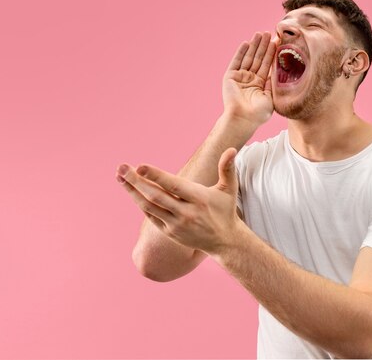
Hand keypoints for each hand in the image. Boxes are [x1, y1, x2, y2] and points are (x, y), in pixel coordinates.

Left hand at [116, 148, 241, 254]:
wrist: (224, 241)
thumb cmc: (225, 210)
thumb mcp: (229, 189)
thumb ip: (228, 168)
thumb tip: (232, 149)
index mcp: (199, 199)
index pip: (174, 186)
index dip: (156, 176)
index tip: (140, 166)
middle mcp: (186, 213)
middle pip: (156, 196)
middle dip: (136, 181)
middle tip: (122, 167)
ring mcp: (176, 224)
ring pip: (149, 207)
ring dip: (132, 191)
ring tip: (120, 177)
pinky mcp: (169, 232)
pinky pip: (150, 216)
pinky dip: (140, 203)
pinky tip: (131, 190)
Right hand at [222, 31, 276, 125]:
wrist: (243, 119)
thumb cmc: (258, 114)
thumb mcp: (270, 97)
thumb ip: (272, 83)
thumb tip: (277, 71)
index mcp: (260, 84)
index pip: (267, 65)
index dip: (272, 54)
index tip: (277, 42)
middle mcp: (250, 79)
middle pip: (258, 59)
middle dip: (263, 46)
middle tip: (269, 33)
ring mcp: (240, 77)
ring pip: (248, 58)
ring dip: (254, 46)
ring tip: (260, 34)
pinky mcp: (230, 77)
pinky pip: (236, 62)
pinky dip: (241, 52)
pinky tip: (247, 43)